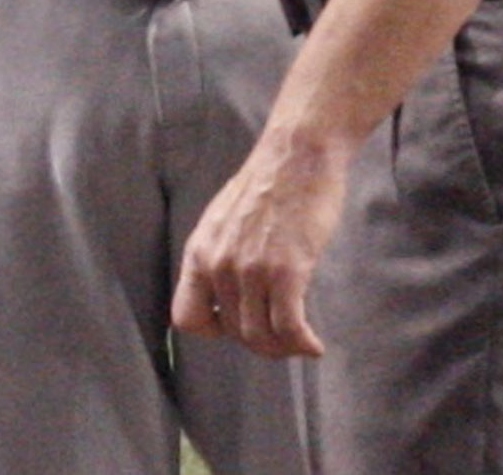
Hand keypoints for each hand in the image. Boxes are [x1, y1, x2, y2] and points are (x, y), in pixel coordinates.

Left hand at [172, 129, 350, 359]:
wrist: (297, 154)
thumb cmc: (268, 185)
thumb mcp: (225, 220)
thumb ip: (220, 256)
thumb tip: (227, 298)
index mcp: (199, 252)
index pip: (186, 318)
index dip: (213, 329)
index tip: (240, 321)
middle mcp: (219, 264)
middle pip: (233, 333)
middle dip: (261, 340)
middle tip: (283, 333)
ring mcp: (251, 269)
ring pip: (261, 338)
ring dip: (283, 348)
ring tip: (300, 340)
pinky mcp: (286, 271)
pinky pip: (290, 328)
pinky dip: (304, 344)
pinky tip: (315, 345)